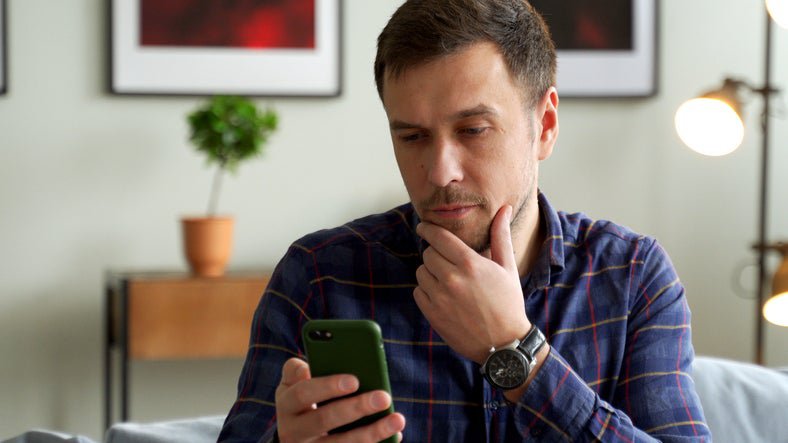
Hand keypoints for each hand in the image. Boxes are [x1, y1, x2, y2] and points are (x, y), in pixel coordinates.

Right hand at [275, 358, 405, 442]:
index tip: (355, 380)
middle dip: (356, 408)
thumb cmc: (303, 400)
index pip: (303, 394)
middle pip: (324, 420)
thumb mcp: (293, 384)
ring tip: (397, 419)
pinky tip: (395, 435)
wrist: (296, 437)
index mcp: (286, 405)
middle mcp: (292, 432)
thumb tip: (306, 367)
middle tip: (383, 396)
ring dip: (373, 433)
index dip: (328, 386)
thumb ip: (297, 371)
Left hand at [414, 205, 530, 363]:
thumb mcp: (507, 268)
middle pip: (428, 253)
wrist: (504, 344)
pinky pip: (418, 292)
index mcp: (471, 264)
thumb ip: (500, 236)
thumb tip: (504, 210)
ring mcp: (440, 298)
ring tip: (448, 280)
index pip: (439, 237)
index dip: (429, 229)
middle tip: (448, 262)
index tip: (424, 227)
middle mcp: (452, 279)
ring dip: (430, 273)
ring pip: (421, 272)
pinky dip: (426, 291)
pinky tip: (443, 296)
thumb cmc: (508, 303)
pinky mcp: (433, 314)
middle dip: (436, 254)